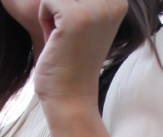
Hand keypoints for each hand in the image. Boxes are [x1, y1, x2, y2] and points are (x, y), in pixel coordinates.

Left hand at [34, 0, 126, 136]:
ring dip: (51, 14)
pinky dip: (44, 21)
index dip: (68, 8)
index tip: (78, 35)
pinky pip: (46, 1)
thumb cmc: (71, 65)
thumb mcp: (83, 22)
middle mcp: (113, 2)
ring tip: (63, 40)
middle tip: (68, 39)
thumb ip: (81, 1)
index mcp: (119, 2)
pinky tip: (57, 43)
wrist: (71, 101)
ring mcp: (96, 9)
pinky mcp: (76, 16)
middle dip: (59, 8)